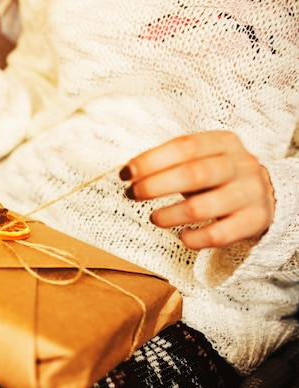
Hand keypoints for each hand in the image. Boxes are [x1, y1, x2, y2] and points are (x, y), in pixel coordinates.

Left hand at [119, 131, 274, 249]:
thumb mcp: (203, 157)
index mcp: (224, 142)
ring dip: (169, 215)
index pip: (185, 146)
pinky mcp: (254, 221)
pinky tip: (183, 235)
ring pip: (202, 207)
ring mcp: (250, 193)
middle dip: (155, 186)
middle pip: (193, 174)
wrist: (267, 194)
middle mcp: (240, 165)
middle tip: (132, 194)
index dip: (151, 160)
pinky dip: (193, 238)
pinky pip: (218, 235)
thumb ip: (172, 162)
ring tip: (154, 218)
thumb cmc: (219, 176)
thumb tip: (130, 172)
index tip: (126, 173)